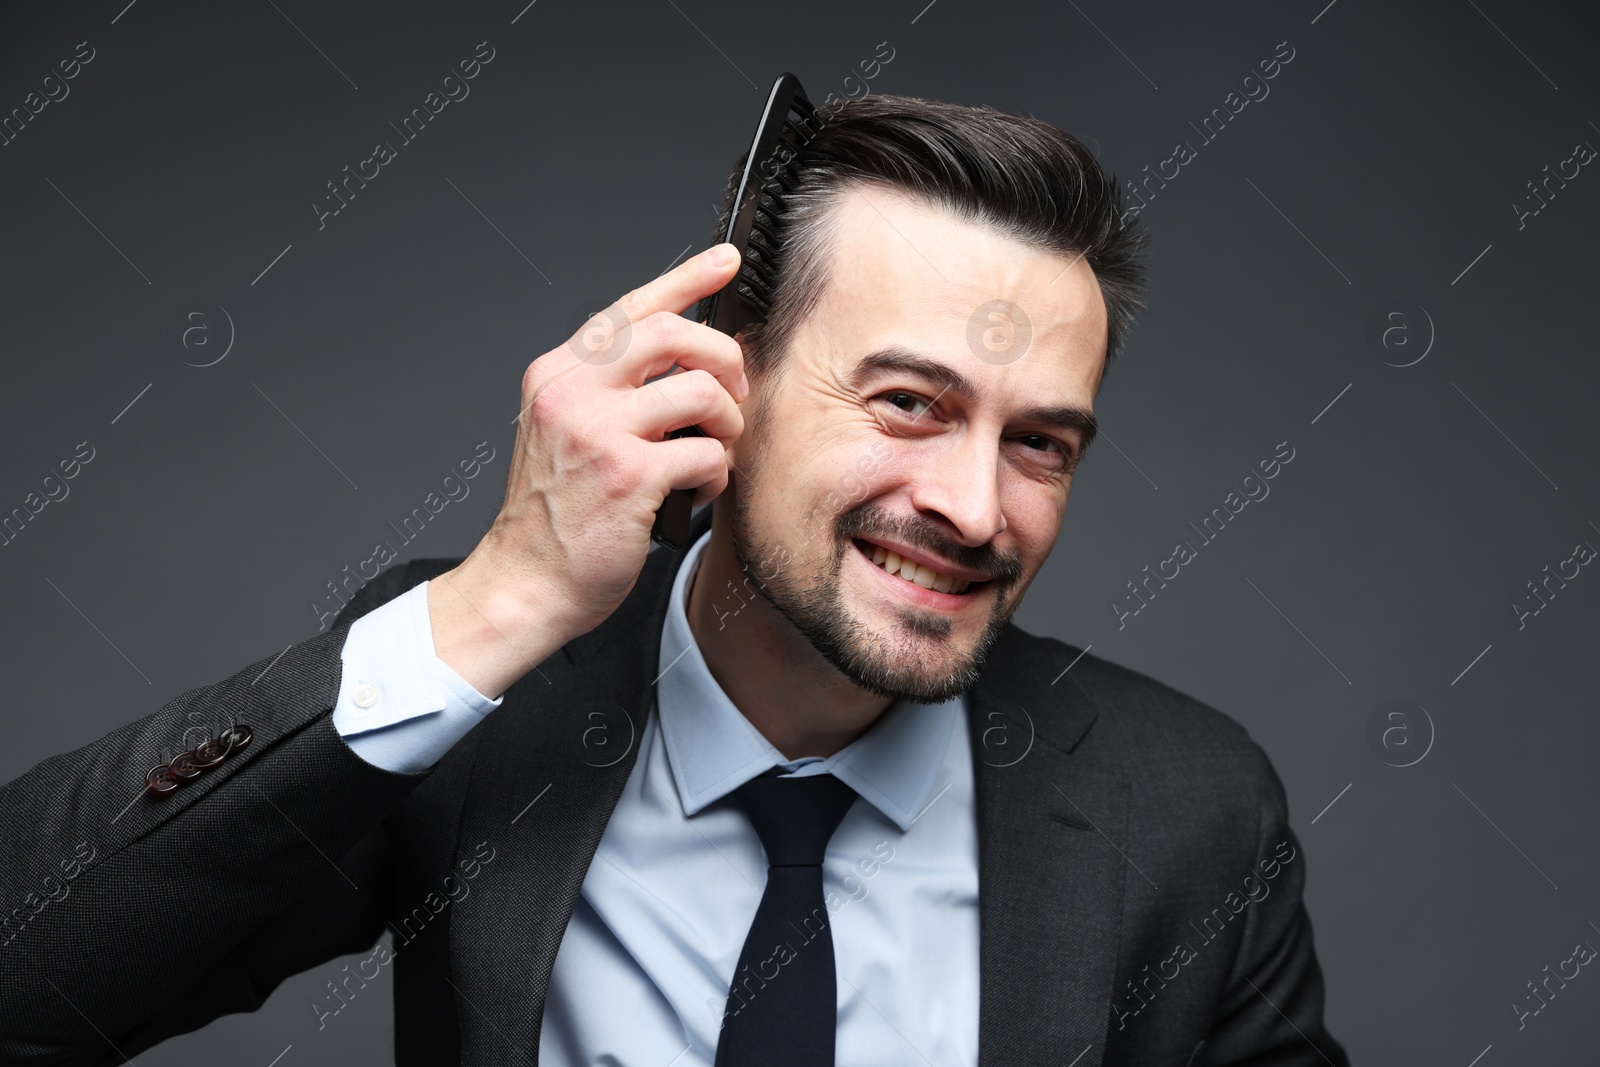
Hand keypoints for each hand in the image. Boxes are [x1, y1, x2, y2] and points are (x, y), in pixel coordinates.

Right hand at [427, 243, 746, 696]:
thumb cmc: (554, 519)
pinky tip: (698, 493)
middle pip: (675, 334)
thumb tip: (685, 359)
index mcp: (557, 374)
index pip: (630, 308)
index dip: (686, 279)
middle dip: (724, 359)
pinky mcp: (628, 475)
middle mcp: (572, 391)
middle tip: (734, 392)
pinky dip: (717, 475)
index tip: (724, 262)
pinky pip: (707, 454)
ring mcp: (598, 430)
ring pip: (702, 391)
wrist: (524, 584)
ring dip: (728, 424)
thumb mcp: (566, 434)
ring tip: (716, 452)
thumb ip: (609, 391)